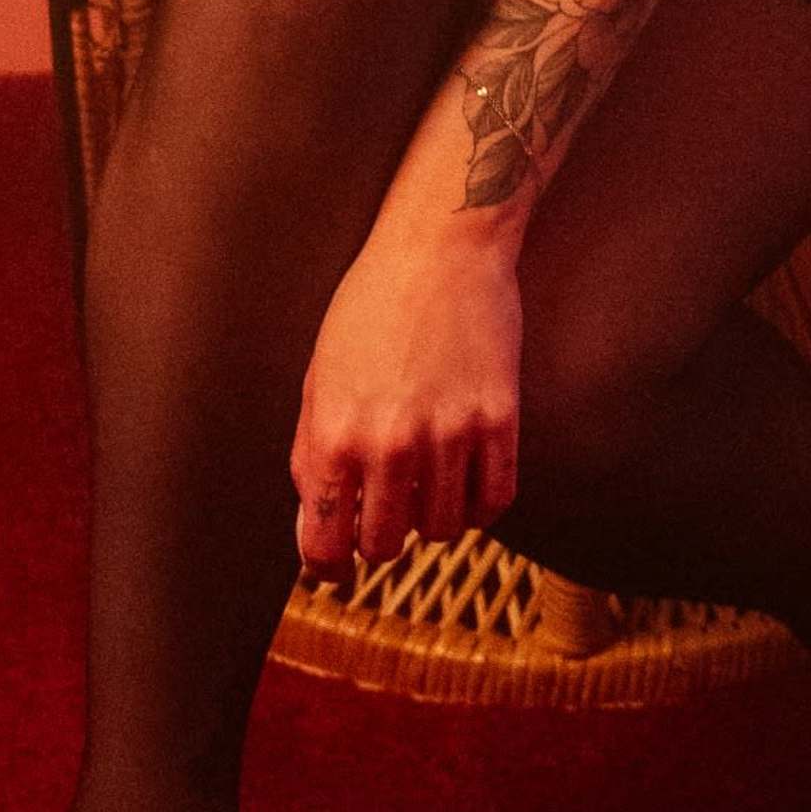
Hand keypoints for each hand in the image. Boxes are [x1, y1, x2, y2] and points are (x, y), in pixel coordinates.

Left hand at [294, 222, 522, 574]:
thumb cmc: (370, 305)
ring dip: (432, 521)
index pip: (326, 541)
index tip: (336, 565)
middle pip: (386, 544)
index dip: (328, 565)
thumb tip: (315, 525)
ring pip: (443, 530)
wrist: (439, 246)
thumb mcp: (318, 377)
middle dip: (380, 540)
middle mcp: (390, 442)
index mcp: (334, 433)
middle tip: (386, 516)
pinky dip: (480, 506)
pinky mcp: (499, 419)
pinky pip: (494, 500)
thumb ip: (312, 455)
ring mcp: (449, 433)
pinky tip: (467, 483)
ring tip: (427, 489)